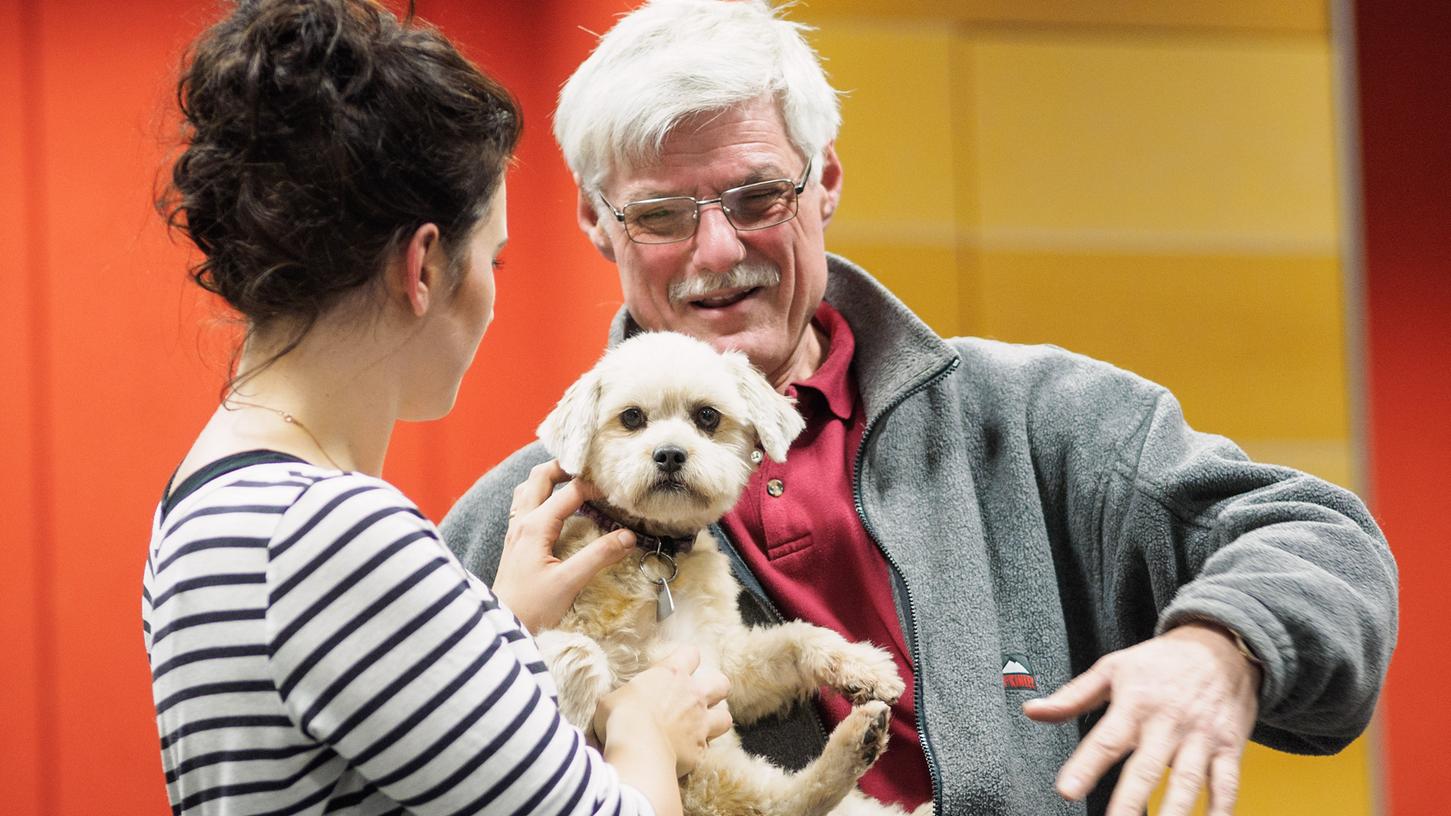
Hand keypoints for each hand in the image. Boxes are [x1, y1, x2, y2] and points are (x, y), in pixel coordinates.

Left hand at [491, 460, 635, 632]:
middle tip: (590, 470)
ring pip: (528, 488)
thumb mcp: (569, 582)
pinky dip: (541, 494)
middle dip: (565, 467)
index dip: (595, 486)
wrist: (502, 625)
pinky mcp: (515, 541)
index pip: (570, 492)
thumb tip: (628, 536)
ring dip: (549, 478)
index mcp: (535, 526)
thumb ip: (599, 556)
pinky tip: (554, 506)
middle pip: (540, 477)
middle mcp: (522, 521)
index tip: (617, 488)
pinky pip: (525, 504)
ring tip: (573, 480)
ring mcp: (516, 530)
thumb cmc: (532, 607)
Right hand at [596, 646, 732, 776]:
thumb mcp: (613, 700)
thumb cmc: (620, 718)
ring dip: (716, 721)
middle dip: (716, 689)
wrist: (637, 747)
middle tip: (700, 697)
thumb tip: (620, 705)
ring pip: (725, 718)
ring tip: (702, 727)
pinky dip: (698, 750)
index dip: (688, 659)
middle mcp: (692, 695)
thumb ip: (626, 699)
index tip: (680, 667)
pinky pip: (707, 748)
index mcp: (671, 675)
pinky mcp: (700, 750)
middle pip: (721, 684)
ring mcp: (700, 723)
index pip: (690, 654)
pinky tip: (686, 753)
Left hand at [1023, 623, 1260, 815]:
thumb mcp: (1112, 668)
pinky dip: (1221, 809)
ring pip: (1188, 780)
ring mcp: (1200, 736)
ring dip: (1175, 811)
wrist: (1220, 645)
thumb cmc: (1160, 662)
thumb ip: (1072, 697)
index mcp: (1135, 704)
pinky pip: (1226, 784)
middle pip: (1147, 767)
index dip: (1085, 767)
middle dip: (1130, 800)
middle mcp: (1168, 722)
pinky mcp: (1228, 747)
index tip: (1067, 791)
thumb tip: (1033, 711)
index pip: (1106, 740)